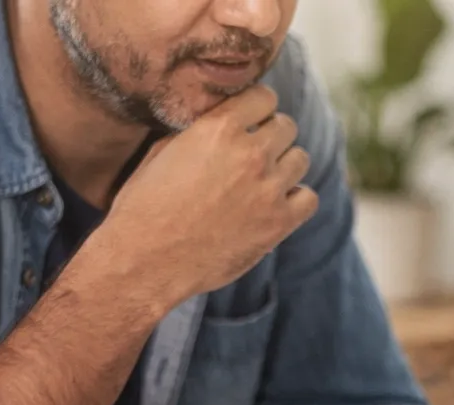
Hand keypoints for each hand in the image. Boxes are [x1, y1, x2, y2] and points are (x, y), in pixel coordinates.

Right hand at [106, 86, 317, 300]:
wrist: (147, 258)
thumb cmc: (145, 205)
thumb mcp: (163, 151)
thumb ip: (199, 131)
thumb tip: (219, 122)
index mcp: (219, 128)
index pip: (264, 97)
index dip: (258, 108)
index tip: (252, 121)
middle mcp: (250, 153)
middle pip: (286, 126)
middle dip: (272, 137)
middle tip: (255, 155)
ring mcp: (268, 188)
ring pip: (300, 159)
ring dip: (285, 166)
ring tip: (264, 181)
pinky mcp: (278, 222)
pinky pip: (308, 198)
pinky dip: (296, 200)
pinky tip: (276, 205)